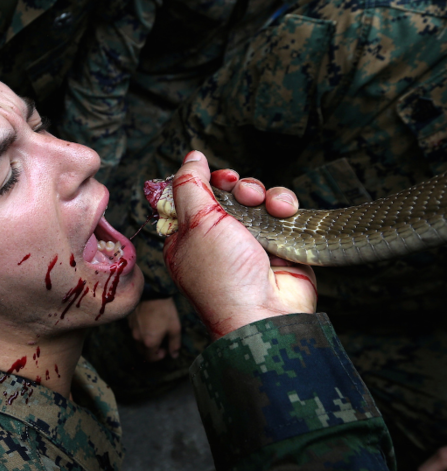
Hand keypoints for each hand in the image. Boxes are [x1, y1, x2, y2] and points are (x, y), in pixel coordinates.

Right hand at [128, 298, 181, 360]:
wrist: (151, 292)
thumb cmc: (164, 310)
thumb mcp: (174, 328)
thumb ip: (174, 344)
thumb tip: (174, 355)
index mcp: (149, 343)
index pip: (151, 358)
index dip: (159, 357)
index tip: (165, 349)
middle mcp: (138, 339)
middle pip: (143, 352)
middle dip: (152, 351)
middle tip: (160, 342)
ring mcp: (132, 330)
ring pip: (138, 342)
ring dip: (146, 341)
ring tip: (154, 331)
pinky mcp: (129, 321)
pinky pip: (135, 331)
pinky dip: (141, 332)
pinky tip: (147, 323)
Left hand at [163, 151, 315, 339]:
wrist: (265, 313)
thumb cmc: (223, 276)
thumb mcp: (196, 222)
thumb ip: (190, 184)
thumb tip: (191, 156)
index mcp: (188, 237)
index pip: (193, 196)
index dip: (205, 181)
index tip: (216, 176)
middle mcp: (217, 239)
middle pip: (227, 194)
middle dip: (237, 187)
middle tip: (242, 193)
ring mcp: (249, 242)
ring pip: (256, 199)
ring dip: (262, 194)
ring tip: (265, 205)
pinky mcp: (278, 244)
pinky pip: (280, 212)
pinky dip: (283, 206)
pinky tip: (283, 212)